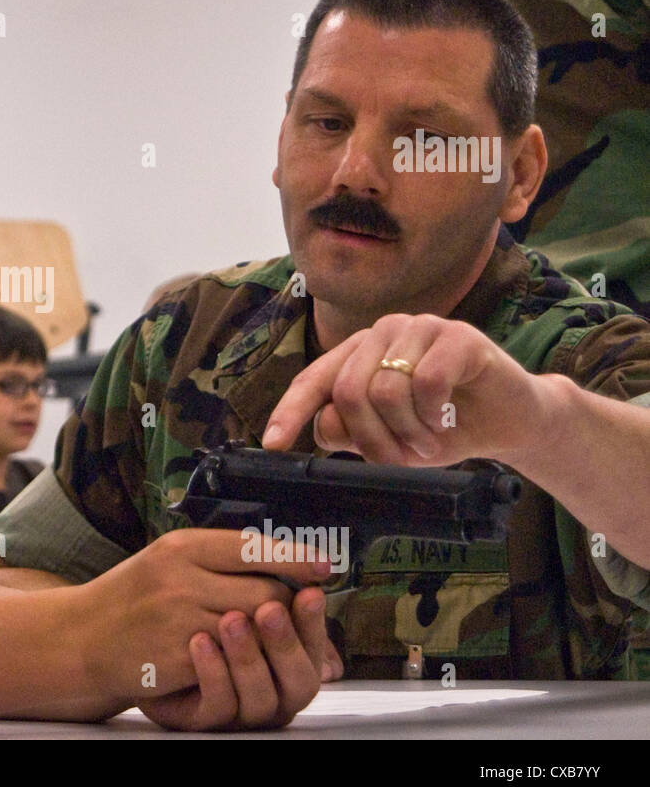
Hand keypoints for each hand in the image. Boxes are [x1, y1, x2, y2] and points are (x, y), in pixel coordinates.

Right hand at [75, 528, 334, 706]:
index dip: (296, 557)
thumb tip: (278, 559)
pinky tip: (236, 656)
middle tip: (290, 612)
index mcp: (180, 546)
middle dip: (286, 606)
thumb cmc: (129, 599)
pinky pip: (234, 657)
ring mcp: (181, 618)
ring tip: (264, 635)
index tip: (323, 566)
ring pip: (256, 626)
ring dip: (268, 635)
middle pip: (267, 591)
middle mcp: (182, 577)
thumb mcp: (166, 561)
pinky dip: (242, 658)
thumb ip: (215, 558)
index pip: (254, 546)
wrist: (81, 637)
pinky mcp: (181, 655)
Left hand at [138, 587, 342, 730]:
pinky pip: (219, 706)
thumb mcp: (223, 584)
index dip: (313, 620)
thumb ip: (261, 578)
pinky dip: (213, 673)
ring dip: (248, 657)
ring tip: (231, 620)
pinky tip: (199, 641)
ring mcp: (239, 709)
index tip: (310, 591)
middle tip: (270, 608)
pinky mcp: (202, 718)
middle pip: (300, 680)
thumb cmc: (187, 610)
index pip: (313, 646)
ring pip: (261, 697)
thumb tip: (313, 564)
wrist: (131, 640)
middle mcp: (271, 688)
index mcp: (285, 657)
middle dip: (286, 642)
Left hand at [263, 313, 547, 466]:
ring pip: (385, 390)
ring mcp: (420, 328)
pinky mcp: (458, 335)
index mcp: (359, 354)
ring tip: (427, 441)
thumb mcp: (390, 439)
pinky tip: (446, 422)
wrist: (512, 421)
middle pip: (349, 390)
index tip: (274, 443)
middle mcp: (383, 333)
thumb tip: (323, 427)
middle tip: (400, 458)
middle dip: (371, 439)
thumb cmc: (445, 427)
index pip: (314, 379)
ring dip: (407, 432)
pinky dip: (433, 416)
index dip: (290, 410)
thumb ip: (352, 432)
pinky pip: (425, 382)